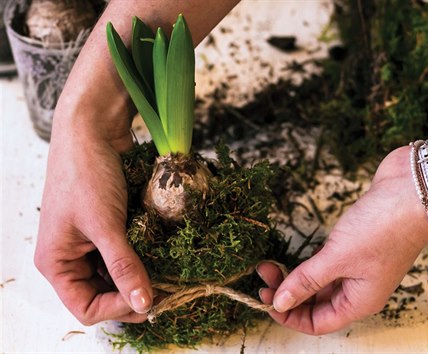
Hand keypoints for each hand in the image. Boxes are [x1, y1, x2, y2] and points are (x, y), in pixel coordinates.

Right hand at [35, 130, 152, 324]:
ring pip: (119, 275)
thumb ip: (124, 265)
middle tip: (168, 290)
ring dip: (142, 277)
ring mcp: (91, 242)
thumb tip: (144, 304)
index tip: (150, 298)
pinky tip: (163, 255)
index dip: (118, 308)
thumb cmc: (86, 174)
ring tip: (169, 274)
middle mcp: (72, 257)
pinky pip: (127, 253)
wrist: (93, 129)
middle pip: (104, 294)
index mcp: (57, 263)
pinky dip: (144, 257)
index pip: (86, 307)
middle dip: (134, 294)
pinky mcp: (110, 228)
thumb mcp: (106, 224)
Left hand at [257, 146, 427, 334]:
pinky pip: (328, 260)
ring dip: (295, 275)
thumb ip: (306, 280)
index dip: (290, 316)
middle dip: (288, 293)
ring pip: (321, 280)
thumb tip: (279, 303)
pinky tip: (295, 253)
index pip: (319, 323)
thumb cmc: (384, 227)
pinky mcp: (357, 243)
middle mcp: (360, 287)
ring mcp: (360, 264)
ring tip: (269, 264)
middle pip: (317, 302)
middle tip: (263, 275)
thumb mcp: (337, 257)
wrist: (415, 189)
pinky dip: (309, 260)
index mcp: (360, 301)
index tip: (265, 300)